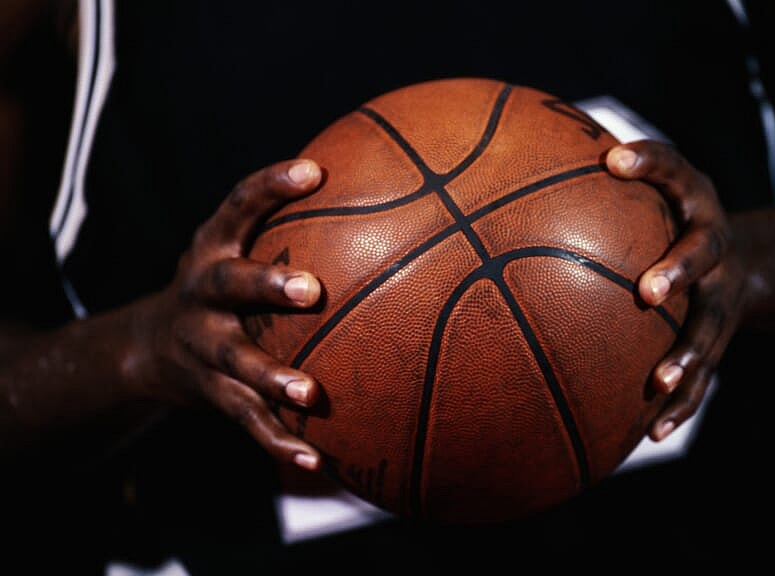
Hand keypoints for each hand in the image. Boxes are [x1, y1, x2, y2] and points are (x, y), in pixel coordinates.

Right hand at [126, 159, 325, 468]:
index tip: (313, 171)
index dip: (271, 186)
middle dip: (264, 285)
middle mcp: (200, 295)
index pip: (238, 206)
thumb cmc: (222, 286)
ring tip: (309, 392)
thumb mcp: (236, 248)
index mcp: (212, 249)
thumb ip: (291, 223)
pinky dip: (277, 440)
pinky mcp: (211, 393)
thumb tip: (382, 188)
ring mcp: (202, 347)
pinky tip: (315, 459)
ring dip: (270, 377)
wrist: (147, 349)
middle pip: (227, 285)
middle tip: (309, 289)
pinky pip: (245, 419)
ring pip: (234, 362)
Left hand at [607, 141, 742, 440]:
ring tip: (659, 380)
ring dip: (688, 354)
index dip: (649, 162)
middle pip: (703, 252)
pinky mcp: (722, 336)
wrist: (749, 260)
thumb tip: (508, 164)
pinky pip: (707, 376)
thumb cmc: (669, 217)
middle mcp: (715, 243)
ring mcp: (723, 294)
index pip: (674, 169)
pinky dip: (682, 407)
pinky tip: (651, 432)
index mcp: (692, 199)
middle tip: (649, 291)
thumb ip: (592, 177)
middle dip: (679, 270)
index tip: (613, 158)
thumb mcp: (651, 189)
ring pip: (710, 327)